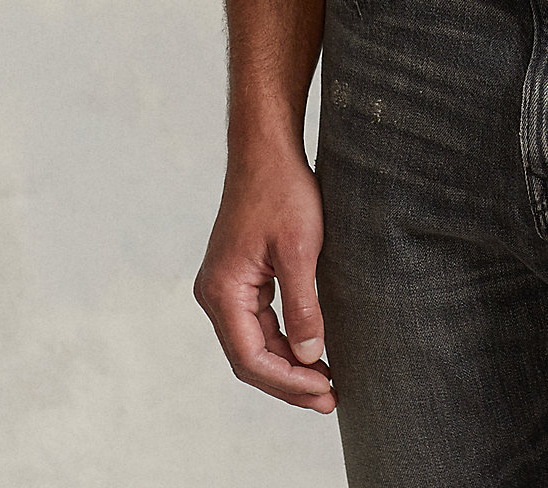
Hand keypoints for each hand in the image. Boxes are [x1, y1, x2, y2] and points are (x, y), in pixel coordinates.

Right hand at [194, 144, 335, 412]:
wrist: (267, 149)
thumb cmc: (283, 191)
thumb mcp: (300, 250)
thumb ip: (303, 305)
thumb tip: (311, 356)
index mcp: (223, 292)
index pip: (251, 358)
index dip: (289, 381)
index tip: (325, 392)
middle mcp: (216, 294)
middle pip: (251, 357)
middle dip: (290, 380)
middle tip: (331, 399)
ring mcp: (226, 286)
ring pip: (256, 342)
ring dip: (289, 363)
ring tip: (326, 383)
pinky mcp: (240, 276)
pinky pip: (260, 322)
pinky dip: (285, 339)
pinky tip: (312, 349)